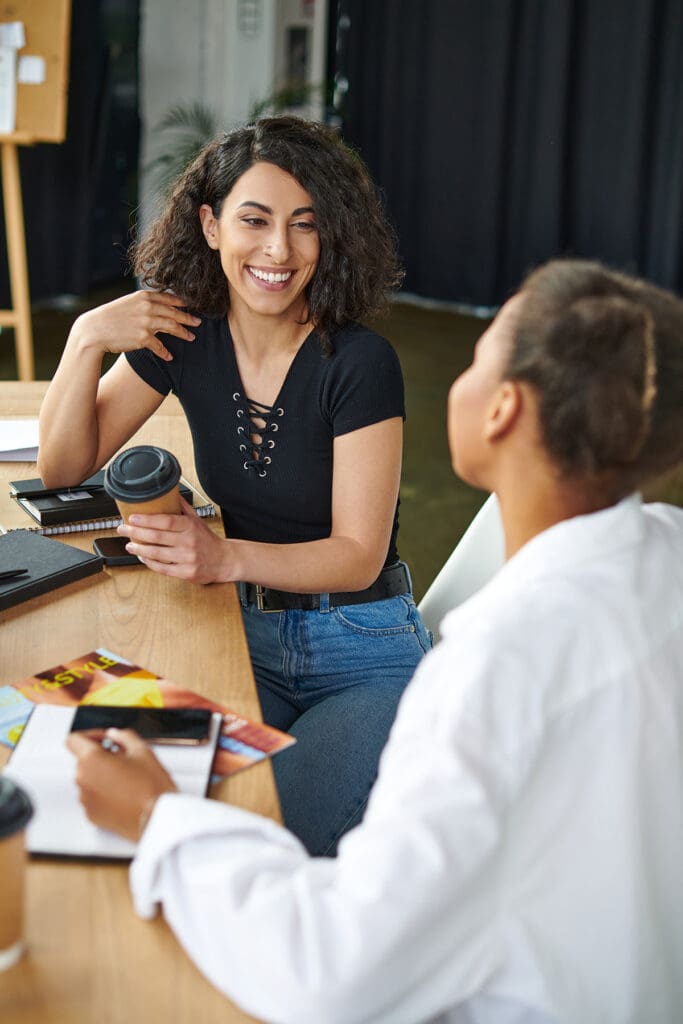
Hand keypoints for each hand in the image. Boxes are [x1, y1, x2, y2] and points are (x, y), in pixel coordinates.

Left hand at [66, 728, 176, 841]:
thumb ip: (124, 736)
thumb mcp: (142, 751)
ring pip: (88, 778)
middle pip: (83, 760)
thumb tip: (116, 735)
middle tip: (123, 757)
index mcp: (92, 760)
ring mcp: (85, 799)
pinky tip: (124, 792)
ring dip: (103, 774)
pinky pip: (92, 797)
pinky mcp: (91, 815)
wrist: (156, 818)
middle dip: (101, 755)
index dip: (90, 735)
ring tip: (127, 777)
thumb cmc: (150, 788)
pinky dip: (104, 792)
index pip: (74, 740)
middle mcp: (83, 780)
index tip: (105, 739)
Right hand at [72, 290, 200, 361]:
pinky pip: (160, 346)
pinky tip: (170, 356)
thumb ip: (143, 304)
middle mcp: (147, 307)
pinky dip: (165, 352)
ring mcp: (146, 322)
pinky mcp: (143, 338)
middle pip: (174, 313)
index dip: (182, 302)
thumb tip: (157, 308)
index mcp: (143, 296)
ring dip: (183, 333)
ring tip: (191, 338)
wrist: (93, 330)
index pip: (168, 298)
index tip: (191, 306)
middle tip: (198, 323)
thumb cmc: (109, 317)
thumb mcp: (127, 304)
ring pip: (172, 327)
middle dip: (188, 318)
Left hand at [118, 496, 230, 583]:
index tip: (132, 518)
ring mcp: (188, 559)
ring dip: (139, 549)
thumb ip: (182, 507)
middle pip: (157, 537)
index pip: (165, 521)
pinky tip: (142, 557)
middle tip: (122, 529)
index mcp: (191, 527)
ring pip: (157, 554)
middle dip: (135, 532)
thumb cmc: (208, 540)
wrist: (224, 560)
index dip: (146, 519)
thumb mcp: (197, 520)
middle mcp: (189, 542)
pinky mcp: (186, 573)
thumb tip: (168, 492)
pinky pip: (163, 568)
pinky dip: (149, 562)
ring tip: (129, 544)